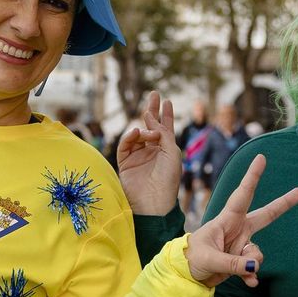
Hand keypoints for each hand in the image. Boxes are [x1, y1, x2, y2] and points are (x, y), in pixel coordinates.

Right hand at [116, 91, 182, 214]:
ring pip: (137, 135)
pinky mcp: (125, 162)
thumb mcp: (172, 153)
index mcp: (166, 151)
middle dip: (152, 110)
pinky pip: (126, 145)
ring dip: (143, 129)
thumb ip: (163, 133)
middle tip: (154, 94)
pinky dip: (129, 137)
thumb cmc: (167, 179)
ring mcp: (138, 156)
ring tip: (147, 131)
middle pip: (151, 126)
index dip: (166, 114)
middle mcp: (152, 151)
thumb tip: (150, 119)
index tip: (167, 101)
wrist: (152, 202)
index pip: (166, 128)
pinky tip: (135, 133)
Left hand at [185, 155, 297, 287]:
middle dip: (282, 204)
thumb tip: (255, 265)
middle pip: (265, 215)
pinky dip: (251, 276)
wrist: (187, 275)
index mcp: (227, 220)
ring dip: (252, 263)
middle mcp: (237, 229)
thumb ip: (233, 263)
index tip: (261, 158)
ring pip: (258, 252)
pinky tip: (249, 282)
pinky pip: (254, 267)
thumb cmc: (192, 258)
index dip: (252, 177)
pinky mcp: (241, 260)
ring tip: (237, 270)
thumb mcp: (209, 259)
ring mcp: (241, 245)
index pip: (242, 195)